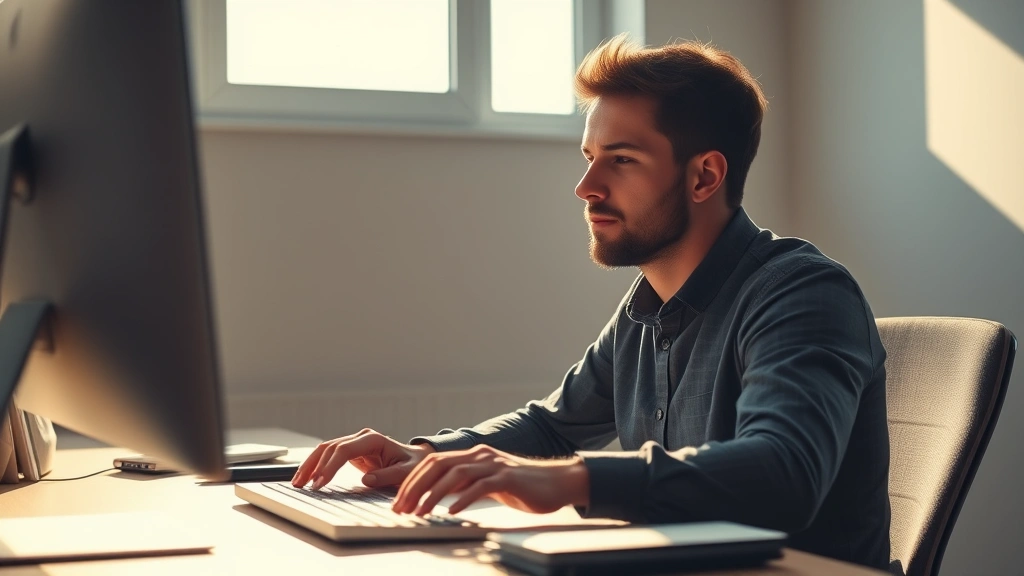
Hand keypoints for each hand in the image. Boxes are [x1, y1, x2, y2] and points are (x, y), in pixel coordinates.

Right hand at [291, 428, 434, 489]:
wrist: (417, 459)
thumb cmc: (413, 465)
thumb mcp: (406, 472)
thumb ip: (388, 475)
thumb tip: (366, 480)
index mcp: (373, 439)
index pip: (344, 449)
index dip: (330, 466)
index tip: (320, 483)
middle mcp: (361, 437)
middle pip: (330, 447)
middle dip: (314, 466)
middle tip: (304, 486)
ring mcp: (355, 443)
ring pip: (325, 450)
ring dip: (310, 465)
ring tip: (298, 482)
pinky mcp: (351, 452)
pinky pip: (329, 456)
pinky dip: (316, 466)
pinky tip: (306, 477)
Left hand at [391, 444, 589, 515]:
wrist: (557, 483)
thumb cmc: (522, 487)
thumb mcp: (488, 483)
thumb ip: (466, 485)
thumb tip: (438, 496)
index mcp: (473, 455)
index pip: (433, 462)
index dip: (413, 480)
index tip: (399, 500)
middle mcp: (480, 455)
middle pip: (438, 465)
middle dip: (415, 486)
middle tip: (401, 507)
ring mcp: (494, 465)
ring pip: (456, 474)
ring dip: (433, 494)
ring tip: (420, 512)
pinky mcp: (508, 478)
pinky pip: (481, 486)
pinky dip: (464, 498)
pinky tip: (452, 511)